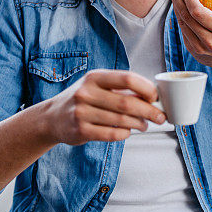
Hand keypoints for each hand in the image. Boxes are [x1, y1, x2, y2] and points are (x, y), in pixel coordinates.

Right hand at [43, 70, 165, 145]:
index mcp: (94, 77)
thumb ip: (120, 88)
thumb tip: (152, 96)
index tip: (156, 97)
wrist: (52, 117)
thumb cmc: (83, 99)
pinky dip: (125, 134)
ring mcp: (82, 112)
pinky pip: (112, 134)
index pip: (127, 78)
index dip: (146, 88)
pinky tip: (128, 131)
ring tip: (144, 125)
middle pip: (127, 102)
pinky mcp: (81, 130)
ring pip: (121, 120)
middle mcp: (86, 92)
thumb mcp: (96, 85)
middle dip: (149, 111)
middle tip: (160, 117)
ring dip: (139, 124)